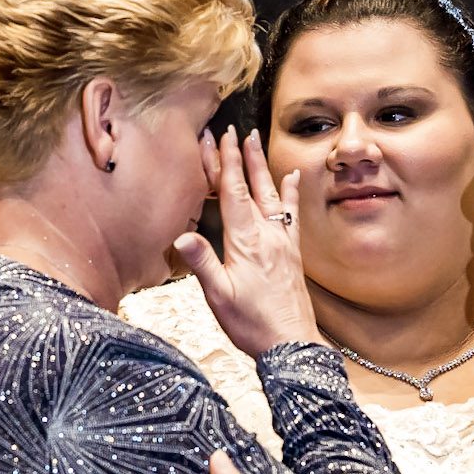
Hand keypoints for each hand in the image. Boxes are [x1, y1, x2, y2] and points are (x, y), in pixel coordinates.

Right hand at [176, 127, 319, 356]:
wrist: (291, 343)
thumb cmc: (252, 323)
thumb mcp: (219, 296)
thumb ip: (201, 264)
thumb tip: (181, 236)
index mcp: (245, 241)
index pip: (232, 192)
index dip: (225, 163)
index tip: (220, 137)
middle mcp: (267, 235)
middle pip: (253, 186)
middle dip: (244, 157)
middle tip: (240, 130)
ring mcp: (282, 242)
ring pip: (272, 195)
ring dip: (263, 168)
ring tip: (258, 143)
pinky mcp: (292, 253)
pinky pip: (290, 214)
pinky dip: (289, 193)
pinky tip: (292, 179)